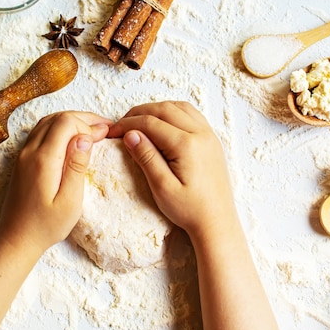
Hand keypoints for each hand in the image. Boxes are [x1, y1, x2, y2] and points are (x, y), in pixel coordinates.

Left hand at [0, 111, 110, 252]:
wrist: (16, 239)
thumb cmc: (46, 226)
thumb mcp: (70, 202)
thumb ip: (77, 166)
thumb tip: (85, 137)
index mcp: (43, 160)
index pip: (65, 123)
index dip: (88, 124)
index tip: (105, 134)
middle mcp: (30, 152)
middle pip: (56, 117)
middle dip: (82, 118)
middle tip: (105, 127)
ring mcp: (23, 154)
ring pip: (47, 122)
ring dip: (71, 121)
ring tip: (92, 129)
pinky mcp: (22, 160)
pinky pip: (40, 132)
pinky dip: (59, 128)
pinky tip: (72, 138)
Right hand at [107, 101, 232, 237]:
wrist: (217, 222)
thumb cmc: (189, 210)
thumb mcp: (162, 187)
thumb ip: (146, 157)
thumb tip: (130, 134)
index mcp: (187, 145)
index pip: (150, 123)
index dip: (128, 124)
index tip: (112, 132)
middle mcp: (201, 134)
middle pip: (164, 109)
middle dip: (139, 113)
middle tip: (121, 123)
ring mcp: (209, 135)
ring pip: (179, 107)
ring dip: (157, 109)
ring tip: (139, 121)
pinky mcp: (212, 140)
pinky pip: (191, 114)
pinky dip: (173, 112)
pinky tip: (162, 122)